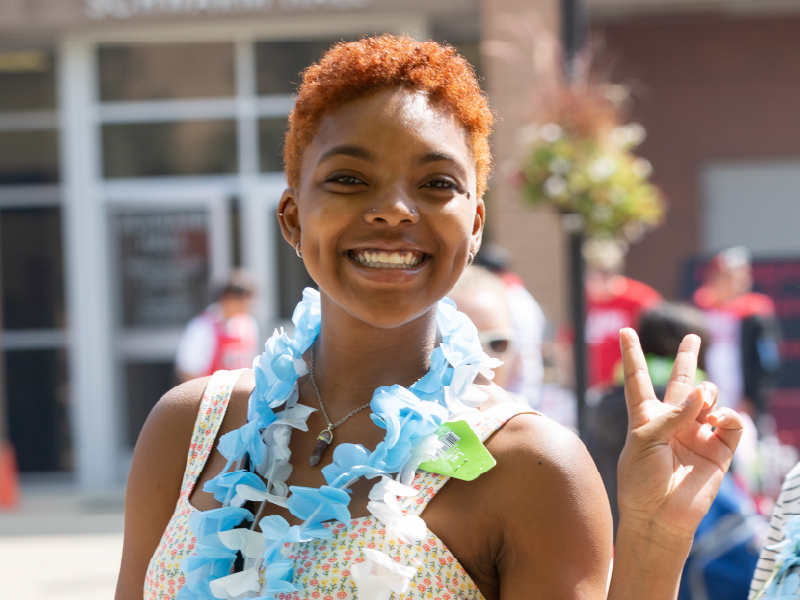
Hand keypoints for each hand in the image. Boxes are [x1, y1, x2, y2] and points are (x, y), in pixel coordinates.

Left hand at [616, 328, 743, 539]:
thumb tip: (704, 396)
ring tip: (703, 400)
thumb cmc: (641, 480)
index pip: (639, 379)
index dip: (632, 355)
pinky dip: (726, 416)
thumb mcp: (644, 440)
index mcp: (645, 416)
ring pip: (709, 398)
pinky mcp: (718, 450)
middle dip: (687, 358)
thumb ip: (671, 415)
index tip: (625, 330)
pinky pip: (730, 424)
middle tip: (692, 337)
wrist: (658, 516)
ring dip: (707, 393)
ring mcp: (696, 434)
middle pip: (682, 382)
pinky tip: (715, 418)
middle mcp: (673, 421)